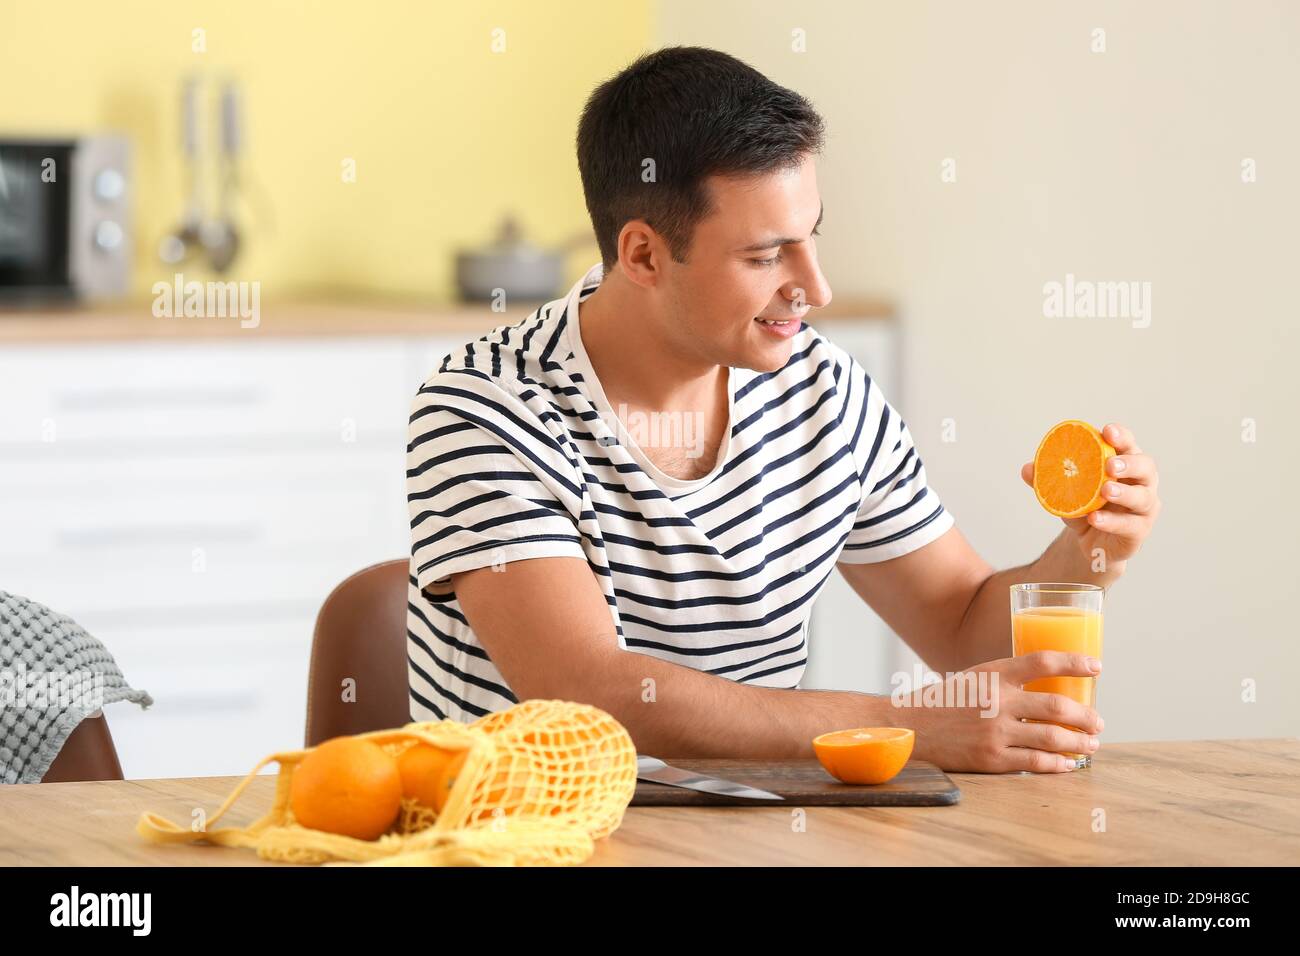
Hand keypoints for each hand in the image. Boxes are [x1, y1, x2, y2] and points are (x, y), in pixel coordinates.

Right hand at [893, 651, 1103, 772]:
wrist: (909, 728)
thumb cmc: (944, 703)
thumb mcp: (973, 679)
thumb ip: (1005, 682)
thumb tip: (1047, 689)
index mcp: (993, 674)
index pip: (1043, 661)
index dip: (1074, 662)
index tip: (1097, 667)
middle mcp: (996, 700)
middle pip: (1056, 706)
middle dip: (1085, 716)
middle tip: (1098, 722)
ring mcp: (994, 731)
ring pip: (1051, 737)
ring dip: (1078, 742)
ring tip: (1091, 744)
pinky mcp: (991, 758)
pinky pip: (1035, 762)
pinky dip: (1057, 764)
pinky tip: (1067, 764)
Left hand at [1021, 422, 1160, 563]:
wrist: (1090, 543)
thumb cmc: (1084, 508)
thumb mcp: (1064, 492)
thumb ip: (1048, 480)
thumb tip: (1028, 469)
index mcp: (1125, 465)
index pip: (1128, 445)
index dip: (1121, 436)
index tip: (1106, 431)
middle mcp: (1141, 483)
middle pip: (1146, 467)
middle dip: (1130, 463)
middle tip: (1110, 464)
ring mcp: (1144, 508)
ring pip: (1143, 497)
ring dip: (1124, 492)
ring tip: (1105, 490)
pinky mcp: (1139, 531)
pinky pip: (1129, 525)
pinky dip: (1111, 521)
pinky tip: (1094, 519)